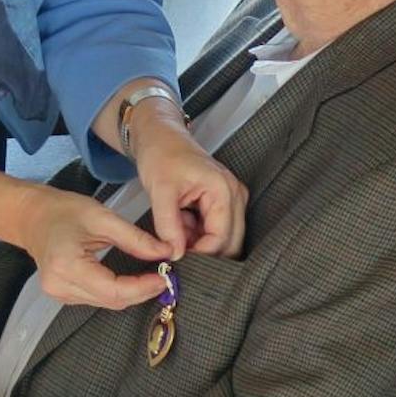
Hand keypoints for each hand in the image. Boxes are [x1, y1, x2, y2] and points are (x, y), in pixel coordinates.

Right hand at [18, 185, 170, 307]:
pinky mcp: (63, 294)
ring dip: (131, 293)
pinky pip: (97, 299)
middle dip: (141, 291)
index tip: (164, 277)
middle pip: (112, 300)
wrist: (32, 216)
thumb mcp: (102, 217)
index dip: (142, 287)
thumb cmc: (63, 210)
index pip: (113, 289)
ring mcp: (59, 294)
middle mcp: (60, 286)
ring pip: (106, 303)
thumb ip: (134, 238)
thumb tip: (164, 252)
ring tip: (151, 276)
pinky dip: (117, 291)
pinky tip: (131, 279)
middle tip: (164, 276)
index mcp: (67, 266)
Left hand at [130, 105, 246, 259]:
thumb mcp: (160, 190)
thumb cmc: (161, 154)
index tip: (177, 260)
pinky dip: (197, 233)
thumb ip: (169, 225)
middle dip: (204, 251)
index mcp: (223, 190)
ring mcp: (231, 198)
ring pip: (223, 238)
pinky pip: (215, 229)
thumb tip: (175, 255)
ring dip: (199, 242)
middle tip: (176, 251)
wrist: (160, 136)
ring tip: (176, 229)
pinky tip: (181, 222)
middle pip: (229, 242)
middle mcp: (235, 195)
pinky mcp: (223, 202)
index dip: (201, 255)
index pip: (221, 238)